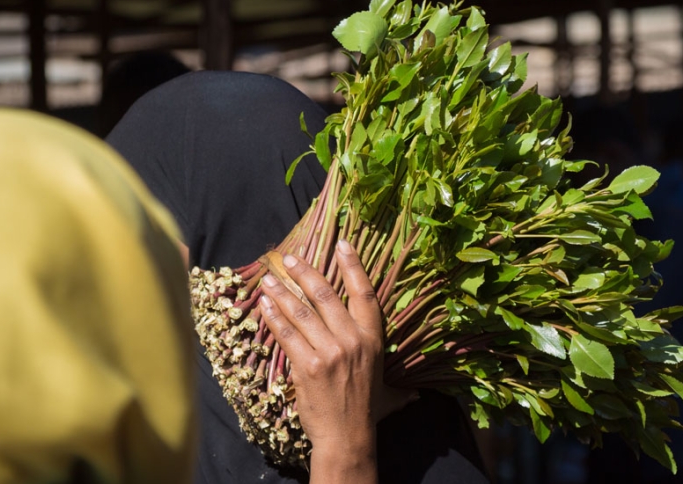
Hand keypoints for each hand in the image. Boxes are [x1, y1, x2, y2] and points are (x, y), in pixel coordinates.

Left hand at [259, 240, 415, 482]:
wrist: (347, 438)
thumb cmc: (368, 414)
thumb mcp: (390, 394)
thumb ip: (401, 389)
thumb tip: (418, 396)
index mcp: (373, 340)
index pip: (365, 294)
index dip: (353, 266)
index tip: (342, 243)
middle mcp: (353, 341)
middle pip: (326, 295)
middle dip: (304, 273)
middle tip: (288, 259)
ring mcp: (329, 352)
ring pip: (301, 312)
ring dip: (282, 292)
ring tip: (268, 278)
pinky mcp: (307, 366)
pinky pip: (287, 334)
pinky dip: (273, 317)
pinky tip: (264, 305)